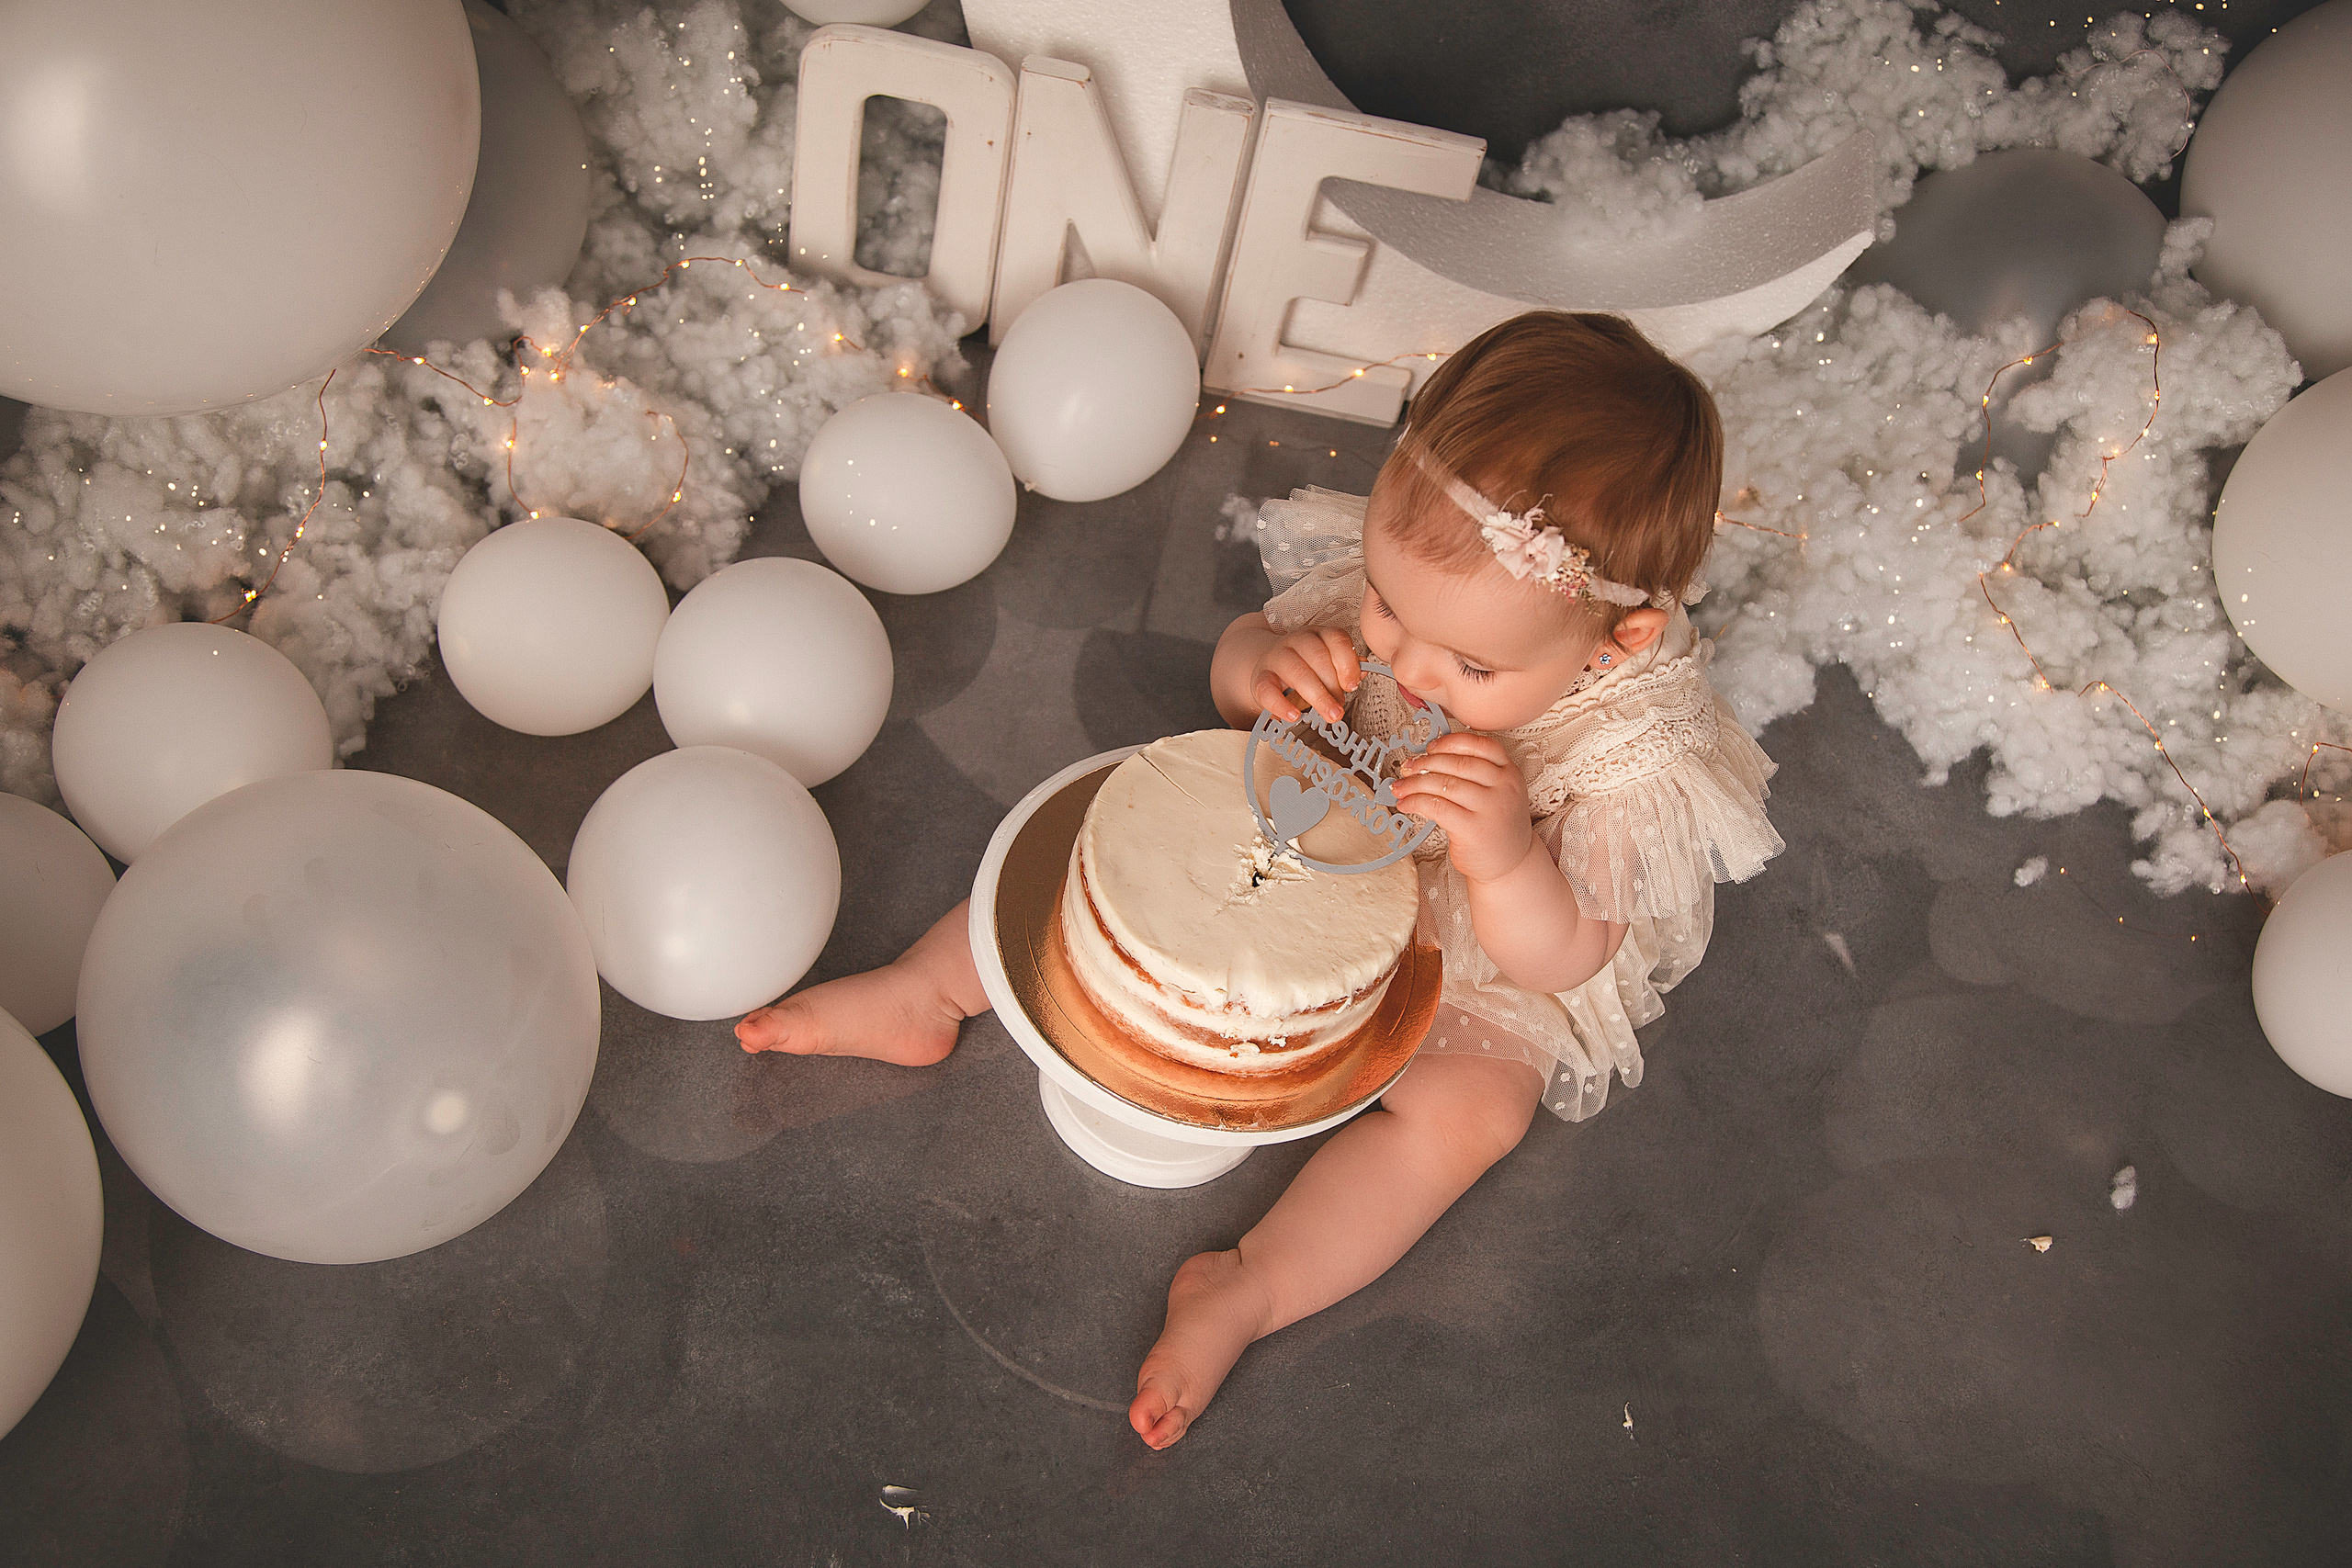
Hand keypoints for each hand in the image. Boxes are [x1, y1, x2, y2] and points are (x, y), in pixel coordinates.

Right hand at [1249, 628, 1360, 723]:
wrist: (1268, 667)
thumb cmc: (1305, 668)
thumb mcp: (1327, 664)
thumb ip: (1345, 668)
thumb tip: (1361, 673)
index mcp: (1318, 634)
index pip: (1336, 639)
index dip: (1347, 662)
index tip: (1352, 685)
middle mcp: (1296, 641)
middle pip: (1317, 656)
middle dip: (1333, 685)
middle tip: (1340, 707)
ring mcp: (1276, 657)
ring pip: (1296, 671)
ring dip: (1317, 696)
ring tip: (1329, 714)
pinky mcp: (1260, 678)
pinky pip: (1268, 690)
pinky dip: (1281, 705)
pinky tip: (1294, 716)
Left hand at [1388, 732, 1533, 885]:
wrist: (1511, 864)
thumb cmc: (1496, 827)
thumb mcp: (1498, 794)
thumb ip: (1476, 776)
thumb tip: (1428, 761)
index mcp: (1510, 773)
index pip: (1481, 745)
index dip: (1451, 743)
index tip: (1431, 747)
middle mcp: (1504, 788)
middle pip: (1458, 763)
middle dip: (1426, 763)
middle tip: (1408, 768)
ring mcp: (1490, 808)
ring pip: (1444, 784)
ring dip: (1415, 784)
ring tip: (1401, 788)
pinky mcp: (1473, 829)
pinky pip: (1437, 807)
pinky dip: (1416, 802)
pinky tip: (1406, 805)